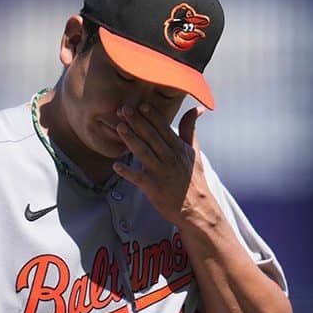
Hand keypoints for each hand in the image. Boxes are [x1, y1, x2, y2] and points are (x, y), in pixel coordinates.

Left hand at [112, 103, 213, 225]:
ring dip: (131, 140)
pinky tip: (116, 166)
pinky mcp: (153, 188)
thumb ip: (190, 129)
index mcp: (178, 148)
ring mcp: (161, 173)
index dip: (152, 116)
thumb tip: (197, 108)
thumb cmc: (193, 178)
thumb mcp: (194, 152)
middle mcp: (170, 158)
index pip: (164, 129)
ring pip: (144, 153)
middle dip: (137, 122)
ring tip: (119, 127)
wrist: (197, 208)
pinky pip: (138, 178)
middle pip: (151, 137)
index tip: (141, 105)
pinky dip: (128, 172)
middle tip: (124, 109)